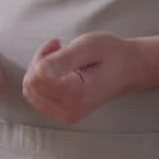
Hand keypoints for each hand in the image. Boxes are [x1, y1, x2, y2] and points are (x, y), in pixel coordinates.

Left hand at [22, 33, 149, 124]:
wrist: (128, 70)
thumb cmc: (110, 54)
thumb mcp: (89, 46)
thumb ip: (64, 58)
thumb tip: (40, 71)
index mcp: (77, 95)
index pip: (36, 77)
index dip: (42, 55)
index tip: (58, 42)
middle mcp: (71, 111)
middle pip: (31, 83)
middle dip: (39, 61)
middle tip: (58, 47)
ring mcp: (66, 116)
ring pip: (31, 90)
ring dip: (39, 70)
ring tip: (60, 57)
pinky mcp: (63, 115)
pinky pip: (36, 96)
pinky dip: (41, 80)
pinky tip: (58, 69)